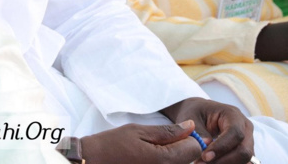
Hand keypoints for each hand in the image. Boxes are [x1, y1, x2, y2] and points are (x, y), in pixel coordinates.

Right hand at [79, 120, 201, 163]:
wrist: (92, 161)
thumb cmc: (112, 144)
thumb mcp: (139, 131)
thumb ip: (168, 131)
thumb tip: (191, 126)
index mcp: (163, 159)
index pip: (195, 149)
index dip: (189, 139)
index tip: (175, 134)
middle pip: (189, 160)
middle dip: (181, 149)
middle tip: (159, 144)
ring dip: (172, 157)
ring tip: (150, 152)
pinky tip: (147, 160)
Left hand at [162, 97, 253, 163]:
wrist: (199, 114)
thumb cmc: (196, 112)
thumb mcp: (191, 116)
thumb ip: (198, 131)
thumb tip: (205, 147)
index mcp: (233, 114)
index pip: (235, 133)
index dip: (221, 147)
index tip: (205, 157)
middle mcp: (245, 128)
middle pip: (244, 150)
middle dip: (224, 161)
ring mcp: (248, 141)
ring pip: (245, 161)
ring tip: (202, 163)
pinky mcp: (244, 152)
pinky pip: (241, 163)